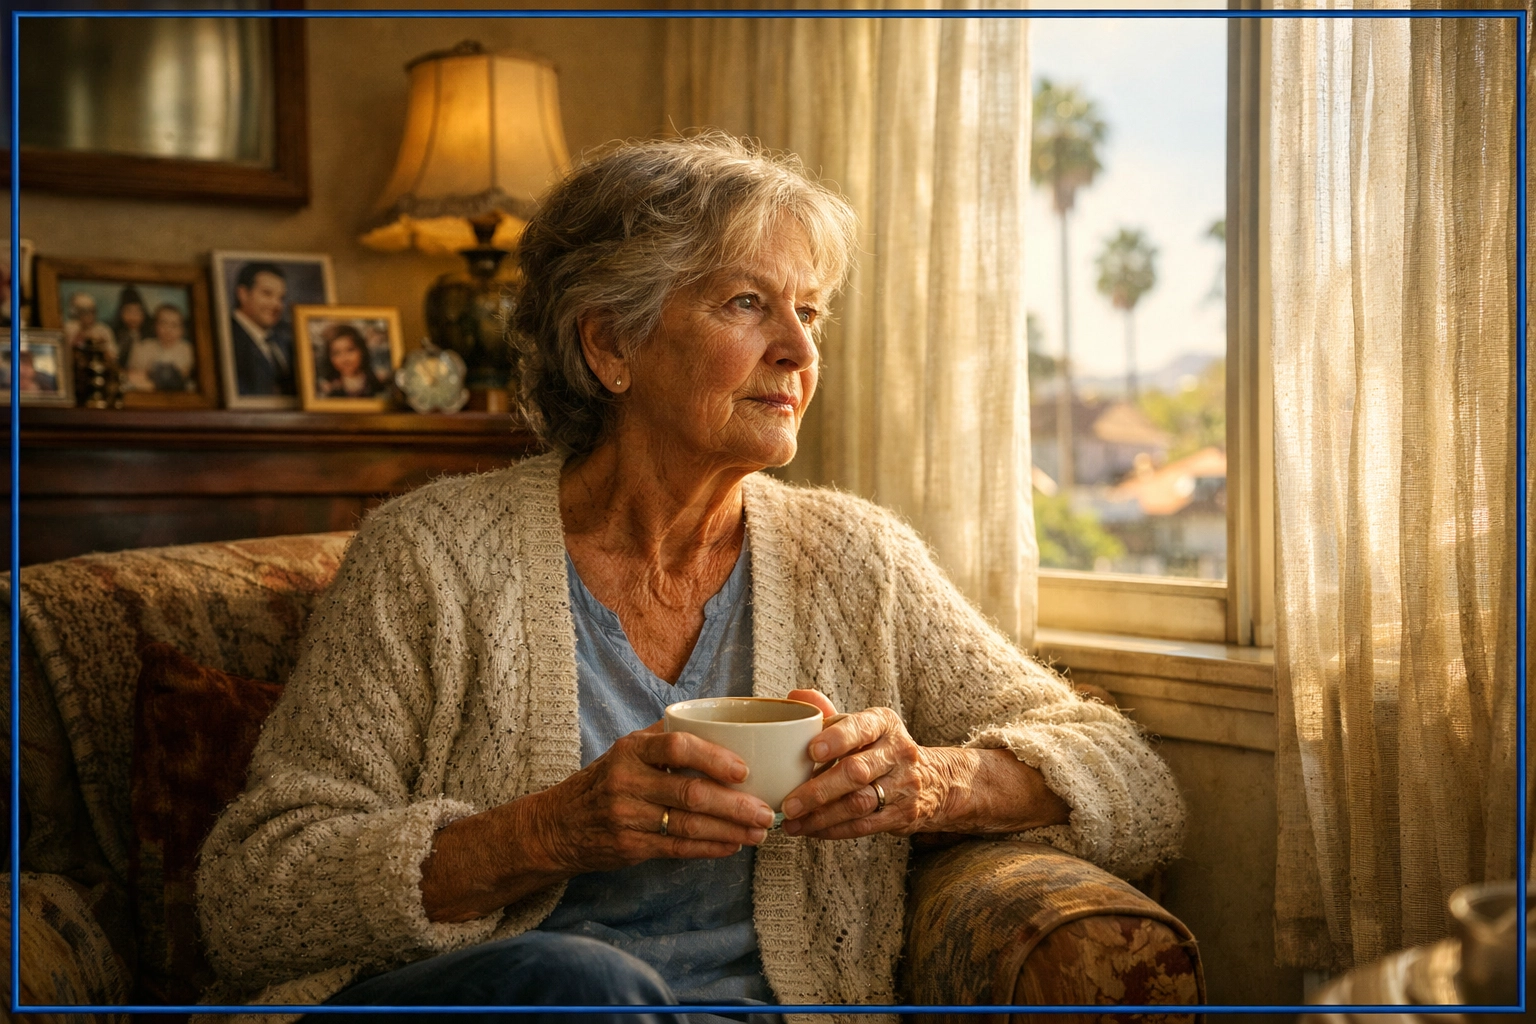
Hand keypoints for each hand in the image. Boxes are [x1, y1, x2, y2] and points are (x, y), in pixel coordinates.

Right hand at [531, 721, 775, 873]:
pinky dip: (709, 848)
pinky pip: (677, 848)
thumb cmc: (606, 781)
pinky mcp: (629, 847)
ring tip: (758, 832)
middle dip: (735, 804)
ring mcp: (626, 816)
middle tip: (766, 810)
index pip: (677, 746)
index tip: (744, 770)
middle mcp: (627, 780)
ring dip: (730, 830)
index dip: (714, 758)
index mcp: (632, 749)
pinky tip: (732, 846)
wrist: (558, 825)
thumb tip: (725, 724)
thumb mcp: (627, 750)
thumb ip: (667, 739)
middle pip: (690, 792)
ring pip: (688, 824)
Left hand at [778, 690, 959, 839]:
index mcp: (884, 724)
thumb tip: (795, 697)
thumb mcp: (862, 725)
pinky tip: (811, 830)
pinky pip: (864, 825)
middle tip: (789, 804)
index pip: (861, 728)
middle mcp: (898, 752)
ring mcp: (904, 785)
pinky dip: (833, 830)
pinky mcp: (903, 814)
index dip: (836, 739)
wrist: (933, 780)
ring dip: (821, 816)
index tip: (811, 751)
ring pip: (859, 803)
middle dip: (818, 790)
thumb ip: (828, 714)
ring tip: (792, 822)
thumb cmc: (880, 748)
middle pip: (856, 771)